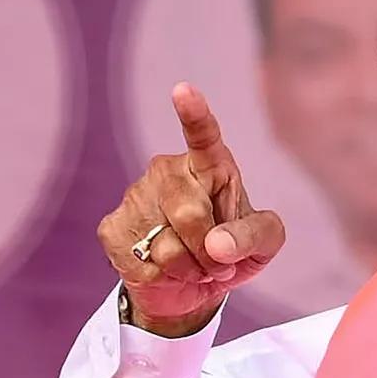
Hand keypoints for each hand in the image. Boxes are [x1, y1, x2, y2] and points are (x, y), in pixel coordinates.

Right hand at [98, 83, 284, 336]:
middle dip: (211, 251)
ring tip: (195, 265)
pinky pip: (144, 263)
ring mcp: (136, 197)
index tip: (183, 90)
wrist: (193, 287)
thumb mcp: (264, 243)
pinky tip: (168, 272)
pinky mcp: (113, 227)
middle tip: (219, 262)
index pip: (203, 136)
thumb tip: (218, 244)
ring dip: (191, 268)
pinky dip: (166, 279)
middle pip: (189, 214)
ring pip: (166, 246)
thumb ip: (253, 236)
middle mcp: (168, 172)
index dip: (194, 114)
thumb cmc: (233, 251)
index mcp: (210, 165)